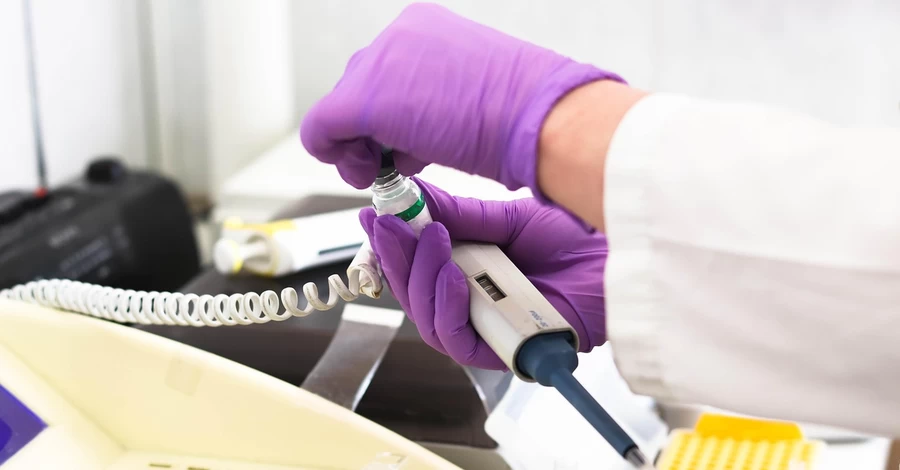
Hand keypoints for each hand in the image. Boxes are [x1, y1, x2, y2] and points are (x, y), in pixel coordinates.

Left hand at [301, 3, 623, 193]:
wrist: (541, 120)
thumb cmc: (523, 117)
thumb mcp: (471, 97)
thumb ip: (430, 102)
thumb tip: (405, 133)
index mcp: (426, 28)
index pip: (384, 74)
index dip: (387, 118)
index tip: (403, 142)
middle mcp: (399, 34)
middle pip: (357, 88)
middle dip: (369, 132)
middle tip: (393, 160)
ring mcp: (380, 62)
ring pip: (339, 110)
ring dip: (359, 146)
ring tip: (397, 166)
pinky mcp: (364, 98)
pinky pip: (321, 129)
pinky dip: (333, 154)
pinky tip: (363, 171)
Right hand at [359, 179, 606, 368]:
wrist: (621, 253)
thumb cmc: (577, 240)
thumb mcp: (505, 218)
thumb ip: (456, 215)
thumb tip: (410, 198)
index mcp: (470, 272)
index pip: (414, 270)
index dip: (387, 249)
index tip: (372, 217)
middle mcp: (473, 303)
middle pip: (414, 296)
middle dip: (396, 258)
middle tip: (388, 224)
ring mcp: (489, 329)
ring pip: (428, 320)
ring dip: (419, 278)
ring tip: (430, 239)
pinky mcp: (507, 353)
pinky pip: (459, 341)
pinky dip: (447, 308)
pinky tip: (452, 276)